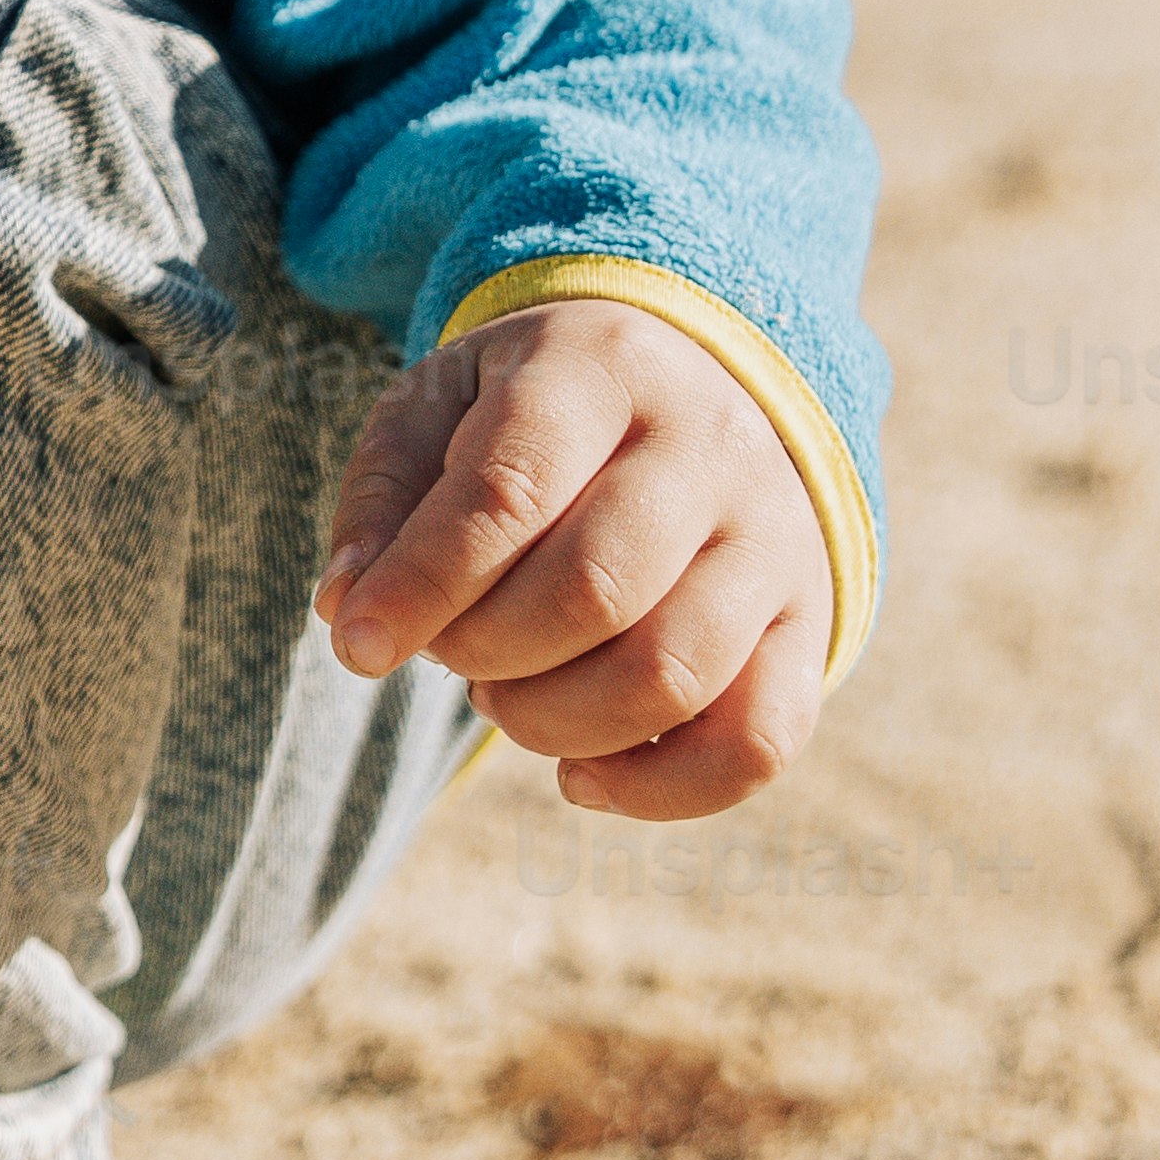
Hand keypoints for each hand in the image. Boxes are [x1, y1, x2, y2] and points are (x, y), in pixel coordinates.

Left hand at [315, 300, 832, 820]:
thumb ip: (383, 497)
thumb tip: (348, 609)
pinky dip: (658, 790)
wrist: (689, 386)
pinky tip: (578, 774)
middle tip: (447, 653)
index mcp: (603, 370)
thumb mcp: (440, 406)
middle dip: (486, 651)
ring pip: (672, 674)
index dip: (423, 584)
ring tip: (504, 695)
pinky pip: (758, 743)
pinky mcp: (811, 625)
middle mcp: (712, 447)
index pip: (508, 491)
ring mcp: (776, 539)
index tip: (358, 643)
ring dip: (554, 720)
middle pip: (594, 590)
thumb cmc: (534, 412)